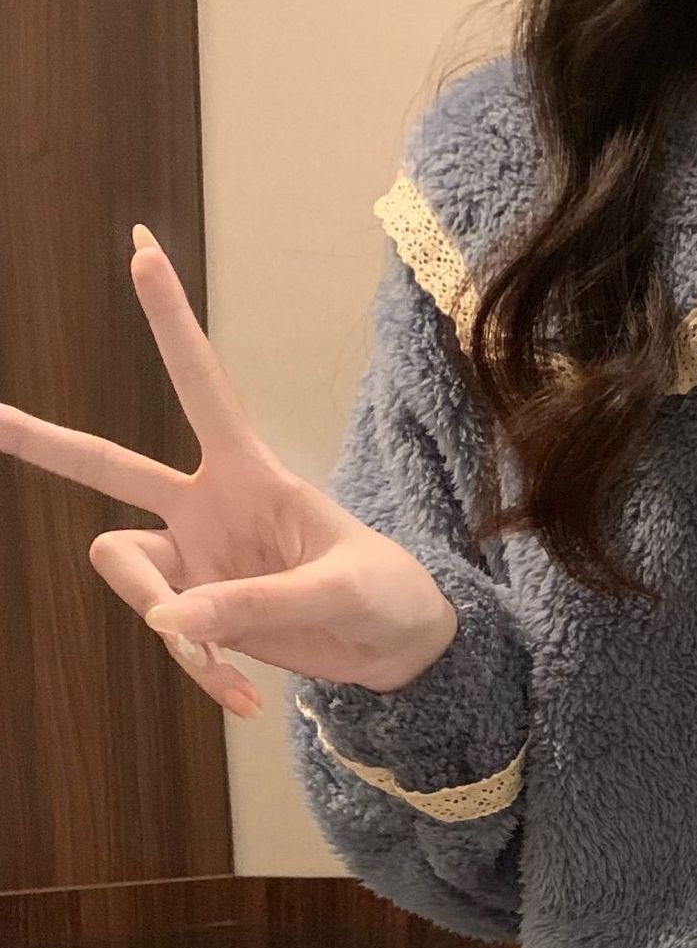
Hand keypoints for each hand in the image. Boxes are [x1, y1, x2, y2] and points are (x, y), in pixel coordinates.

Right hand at [0, 223, 457, 718]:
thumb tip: (169, 624)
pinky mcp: (200, 614)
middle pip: (107, 468)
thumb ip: (256, 602)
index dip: (171, 323)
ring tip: (223, 668)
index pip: (201, 386)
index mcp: (250, 473)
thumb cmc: (386, 594)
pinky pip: (169, 638)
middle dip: (44, 444)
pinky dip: (201, 672)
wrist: (401, 649)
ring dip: (167, 627)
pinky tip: (243, 700)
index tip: (142, 248)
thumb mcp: (339, 591)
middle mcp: (207, 509)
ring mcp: (197, 562)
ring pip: (124, 572)